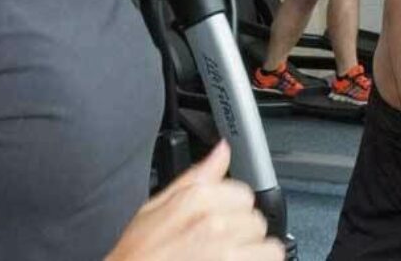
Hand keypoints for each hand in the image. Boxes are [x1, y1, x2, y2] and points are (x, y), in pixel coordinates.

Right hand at [107, 141, 284, 260]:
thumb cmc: (131, 259)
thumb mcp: (150, 212)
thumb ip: (193, 179)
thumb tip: (222, 150)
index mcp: (195, 201)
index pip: (243, 194)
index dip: (230, 213)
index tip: (213, 229)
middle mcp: (215, 226)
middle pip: (256, 221)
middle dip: (241, 238)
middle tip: (212, 253)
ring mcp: (227, 255)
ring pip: (269, 249)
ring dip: (252, 258)